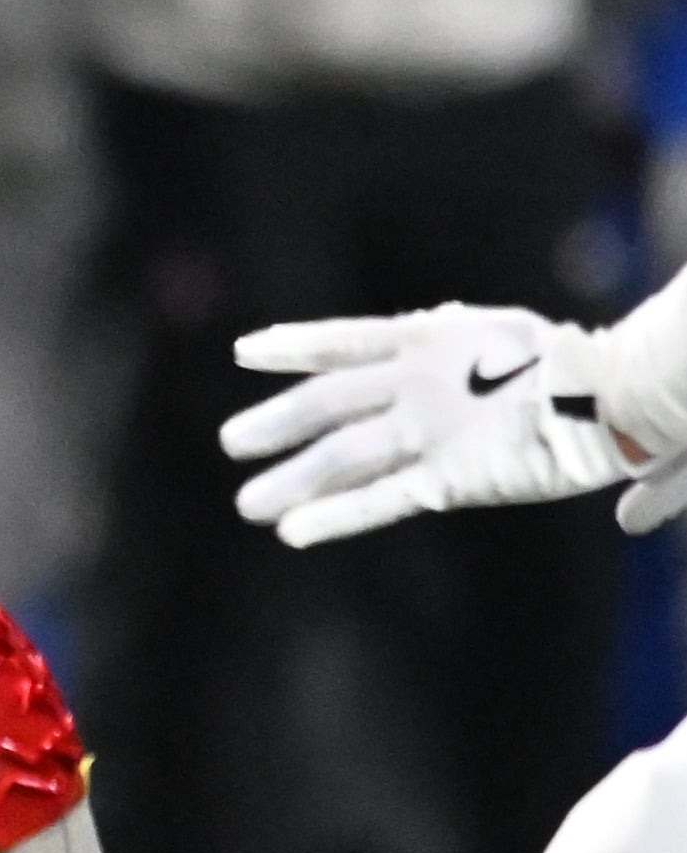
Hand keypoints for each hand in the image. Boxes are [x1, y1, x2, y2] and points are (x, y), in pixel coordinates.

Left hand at [222, 303, 631, 545]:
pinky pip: (382, 499)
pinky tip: (293, 533)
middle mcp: (418, 381)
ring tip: (247, 505)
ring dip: (291, 480)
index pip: (344, 340)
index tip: (245, 349)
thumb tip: (437, 319)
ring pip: (341, 456)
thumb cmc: (578, 362)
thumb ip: (457, 334)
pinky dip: (335, 516)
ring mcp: (431, 429)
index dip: (293, 346)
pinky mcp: (452, 477)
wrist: (621, 391)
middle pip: (327, 403)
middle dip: (276, 423)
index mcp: (433, 338)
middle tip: (232, 442)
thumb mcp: (502, 333)